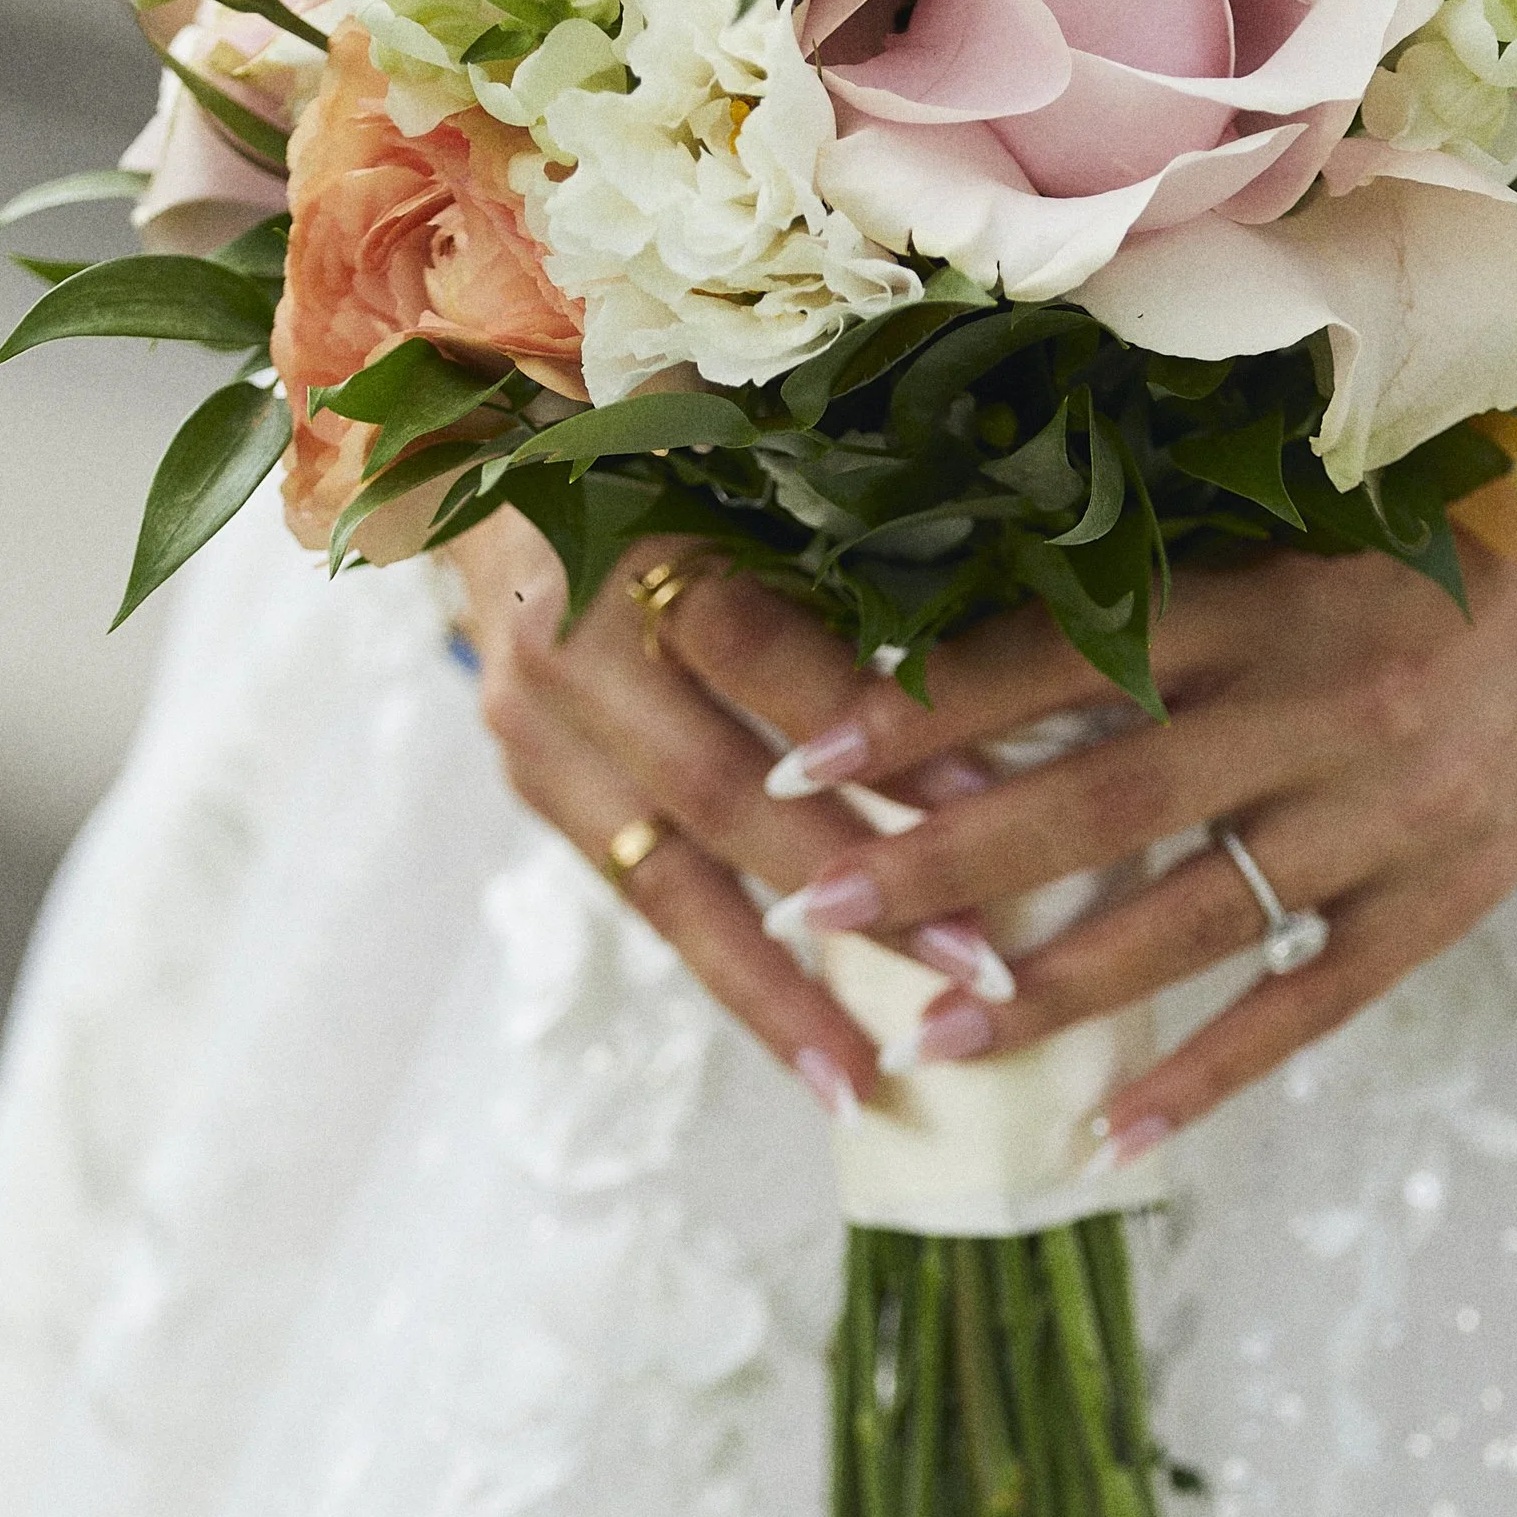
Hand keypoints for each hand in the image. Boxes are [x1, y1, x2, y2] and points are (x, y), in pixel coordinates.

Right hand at [452, 507, 1011, 1116]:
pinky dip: (735, 975)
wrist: (491, 455)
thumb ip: (853, 519)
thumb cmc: (672, 437)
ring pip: (666, 880)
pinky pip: (647, 900)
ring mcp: (535, 729)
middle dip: (856, 885)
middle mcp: (563, 644)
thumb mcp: (751, 448)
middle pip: (716, 786)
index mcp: (624, 531)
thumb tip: (1025, 622)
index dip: (877, 727)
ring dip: (778, 985)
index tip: (1000, 799)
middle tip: (980, 967)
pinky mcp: (538, 786)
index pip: (756, 643)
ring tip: (867, 1079)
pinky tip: (814, 1051)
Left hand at [730, 478, 1516, 1156]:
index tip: (801, 751)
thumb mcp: (1328, 502)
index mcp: (1272, 586)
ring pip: (1189, 919)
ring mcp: (1393, 807)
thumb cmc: (1491, 496)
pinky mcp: (1457, 888)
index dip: (922, 708)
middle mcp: (1319, 700)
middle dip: (939, 863)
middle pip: (1095, 798)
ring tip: (927, 1040)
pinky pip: (1315, 1000)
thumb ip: (1185, 557)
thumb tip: (998, 589)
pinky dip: (1213, 1072)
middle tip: (811, 913)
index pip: (1061, 655)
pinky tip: (1117, 1132)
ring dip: (1049, 988)